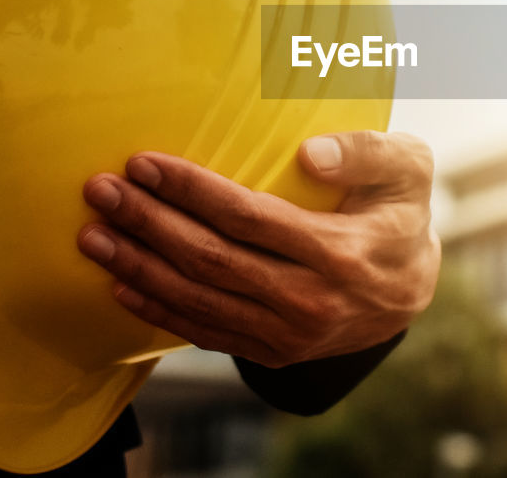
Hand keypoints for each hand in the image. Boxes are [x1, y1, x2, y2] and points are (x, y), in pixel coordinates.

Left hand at [76, 131, 439, 367]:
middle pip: (211, 261)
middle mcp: (313, 300)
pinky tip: (123, 284)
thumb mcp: (408, 169)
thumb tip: (310, 155)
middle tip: (102, 191)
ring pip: (200, 301)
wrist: (412, 290)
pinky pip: (207, 334)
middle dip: (148, 223)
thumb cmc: (400, 211)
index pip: (249, 218)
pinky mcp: (275, 352)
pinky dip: (160, 310)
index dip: (191, 190)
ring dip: (138, 267)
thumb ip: (366, 153)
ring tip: (94, 236)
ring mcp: (291, 334)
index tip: (145, 162)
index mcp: (342, 251)